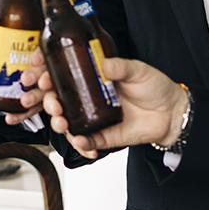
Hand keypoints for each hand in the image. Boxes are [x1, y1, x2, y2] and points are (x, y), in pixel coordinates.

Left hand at [0, 39, 46, 124]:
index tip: (34, 60)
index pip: (45, 51)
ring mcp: (40, 89)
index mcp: (33, 52)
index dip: (42, 56)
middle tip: (32, 81)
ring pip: (47, 95)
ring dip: (37, 98)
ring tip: (25, 102)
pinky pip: (31, 111)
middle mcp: (41, 70)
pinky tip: (11, 117)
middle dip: (46, 79)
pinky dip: (21, 115)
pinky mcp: (34, 104)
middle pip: (50, 74)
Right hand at [41, 57, 187, 158]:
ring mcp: (93, 118)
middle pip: (57, 99)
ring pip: (66, 122)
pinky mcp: (102, 136)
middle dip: (45, 100)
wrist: (172, 112)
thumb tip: (103, 65)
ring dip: (58, 122)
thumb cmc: (154, 87)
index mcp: (91, 78)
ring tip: (61, 121)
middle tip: (48, 100)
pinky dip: (80, 144)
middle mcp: (87, 98)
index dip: (44, 73)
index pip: (61, 74)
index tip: (37, 72)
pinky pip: (86, 142)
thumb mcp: (137, 70)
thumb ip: (120, 67)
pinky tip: (80, 140)